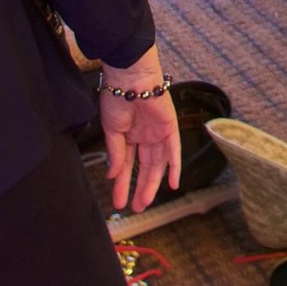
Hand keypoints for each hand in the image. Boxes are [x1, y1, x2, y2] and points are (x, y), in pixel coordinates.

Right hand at [100, 47, 180, 211]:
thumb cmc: (116, 98)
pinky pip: (174, 151)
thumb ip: (115, 153)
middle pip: (145, 168)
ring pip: (158, 164)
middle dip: (140, 188)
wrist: (129, 78)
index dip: (123, 183)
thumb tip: (112, 175)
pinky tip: (174, 184)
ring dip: (153, 183)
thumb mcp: (111, 130)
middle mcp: (145, 136)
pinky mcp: (170, 128)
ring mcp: (158, 133)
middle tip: (135, 207)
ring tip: (144, 202)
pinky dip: (175, 167)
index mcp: (129, 135)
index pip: (127, 165)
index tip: (118, 201)